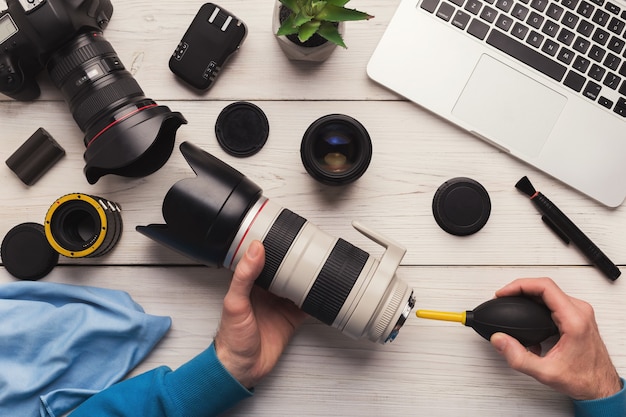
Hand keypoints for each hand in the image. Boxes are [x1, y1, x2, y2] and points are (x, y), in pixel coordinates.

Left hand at [214, 241, 307, 388]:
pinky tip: (321, 290)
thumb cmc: (231, 339)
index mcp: (249, 284)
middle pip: (283, 269)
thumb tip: (255, 249)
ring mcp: (280, 304)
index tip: (281, 233)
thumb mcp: (235, 303)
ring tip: (317, 263)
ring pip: (297, 284)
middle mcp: (265, 292)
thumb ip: (244, 276)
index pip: (260, 258)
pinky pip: (307, 304)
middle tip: (306, 246)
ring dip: (306, 276)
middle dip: (294, 259)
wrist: (243, 368)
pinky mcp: (291, 318)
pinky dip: (315, 297)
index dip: (270, 246)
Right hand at [490, 278, 621, 399]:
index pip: (545, 287)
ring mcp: (580, 313)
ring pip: (549, 292)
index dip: (520, 285)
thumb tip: (500, 340)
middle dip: (520, 289)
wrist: (601, 386)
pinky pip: (554, 301)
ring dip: (528, 295)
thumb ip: (518, 357)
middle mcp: (580, 312)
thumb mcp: (546, 372)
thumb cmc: (584, 379)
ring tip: (512, 302)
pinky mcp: (578, 317)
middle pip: (545, 287)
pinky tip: (527, 316)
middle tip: (503, 297)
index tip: (504, 293)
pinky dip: (536, 304)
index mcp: (575, 320)